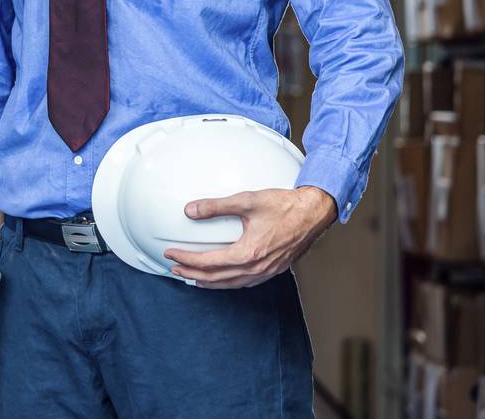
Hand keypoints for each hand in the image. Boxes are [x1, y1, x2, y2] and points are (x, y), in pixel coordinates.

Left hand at [163, 186, 336, 288]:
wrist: (314, 213)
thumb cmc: (284, 206)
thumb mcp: (246, 200)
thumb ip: (216, 206)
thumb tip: (190, 210)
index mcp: (249, 253)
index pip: (209, 263)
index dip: (187, 260)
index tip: (170, 254)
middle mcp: (257, 267)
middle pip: (217, 278)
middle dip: (192, 275)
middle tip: (175, 270)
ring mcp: (267, 271)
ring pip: (232, 284)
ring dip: (209, 282)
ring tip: (193, 279)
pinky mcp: (274, 269)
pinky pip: (246, 282)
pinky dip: (229, 282)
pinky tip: (223, 278)